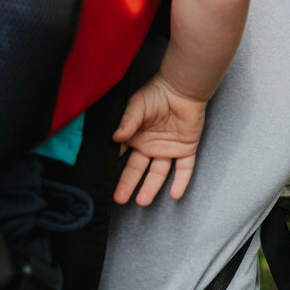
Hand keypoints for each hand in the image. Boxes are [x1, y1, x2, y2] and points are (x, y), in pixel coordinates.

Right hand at [112, 73, 207, 206]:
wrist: (183, 88)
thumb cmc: (157, 93)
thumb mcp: (137, 105)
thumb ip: (127, 121)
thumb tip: (115, 137)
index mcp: (135, 137)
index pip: (121, 157)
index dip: (113, 169)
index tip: (103, 183)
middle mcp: (149, 146)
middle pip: (137, 170)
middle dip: (128, 184)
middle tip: (120, 198)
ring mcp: (167, 149)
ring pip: (158, 173)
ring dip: (151, 188)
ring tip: (143, 201)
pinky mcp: (186, 149)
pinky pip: (184, 169)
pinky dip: (181, 181)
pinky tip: (175, 194)